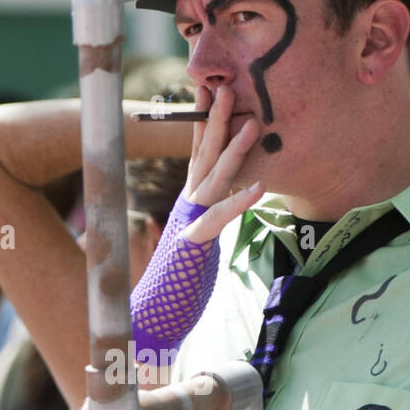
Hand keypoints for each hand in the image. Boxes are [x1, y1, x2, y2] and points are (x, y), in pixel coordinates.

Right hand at [129, 85, 263, 366]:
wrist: (150, 320)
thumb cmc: (174, 287)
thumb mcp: (195, 246)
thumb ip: (204, 224)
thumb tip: (214, 212)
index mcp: (187, 205)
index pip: (197, 157)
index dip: (206, 125)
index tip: (214, 94)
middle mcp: (186, 208)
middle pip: (202, 156)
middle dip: (217, 121)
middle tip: (230, 88)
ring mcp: (188, 224)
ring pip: (213, 179)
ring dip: (234, 151)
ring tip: (254, 125)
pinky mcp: (193, 245)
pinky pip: (218, 220)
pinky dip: (239, 203)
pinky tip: (259, 190)